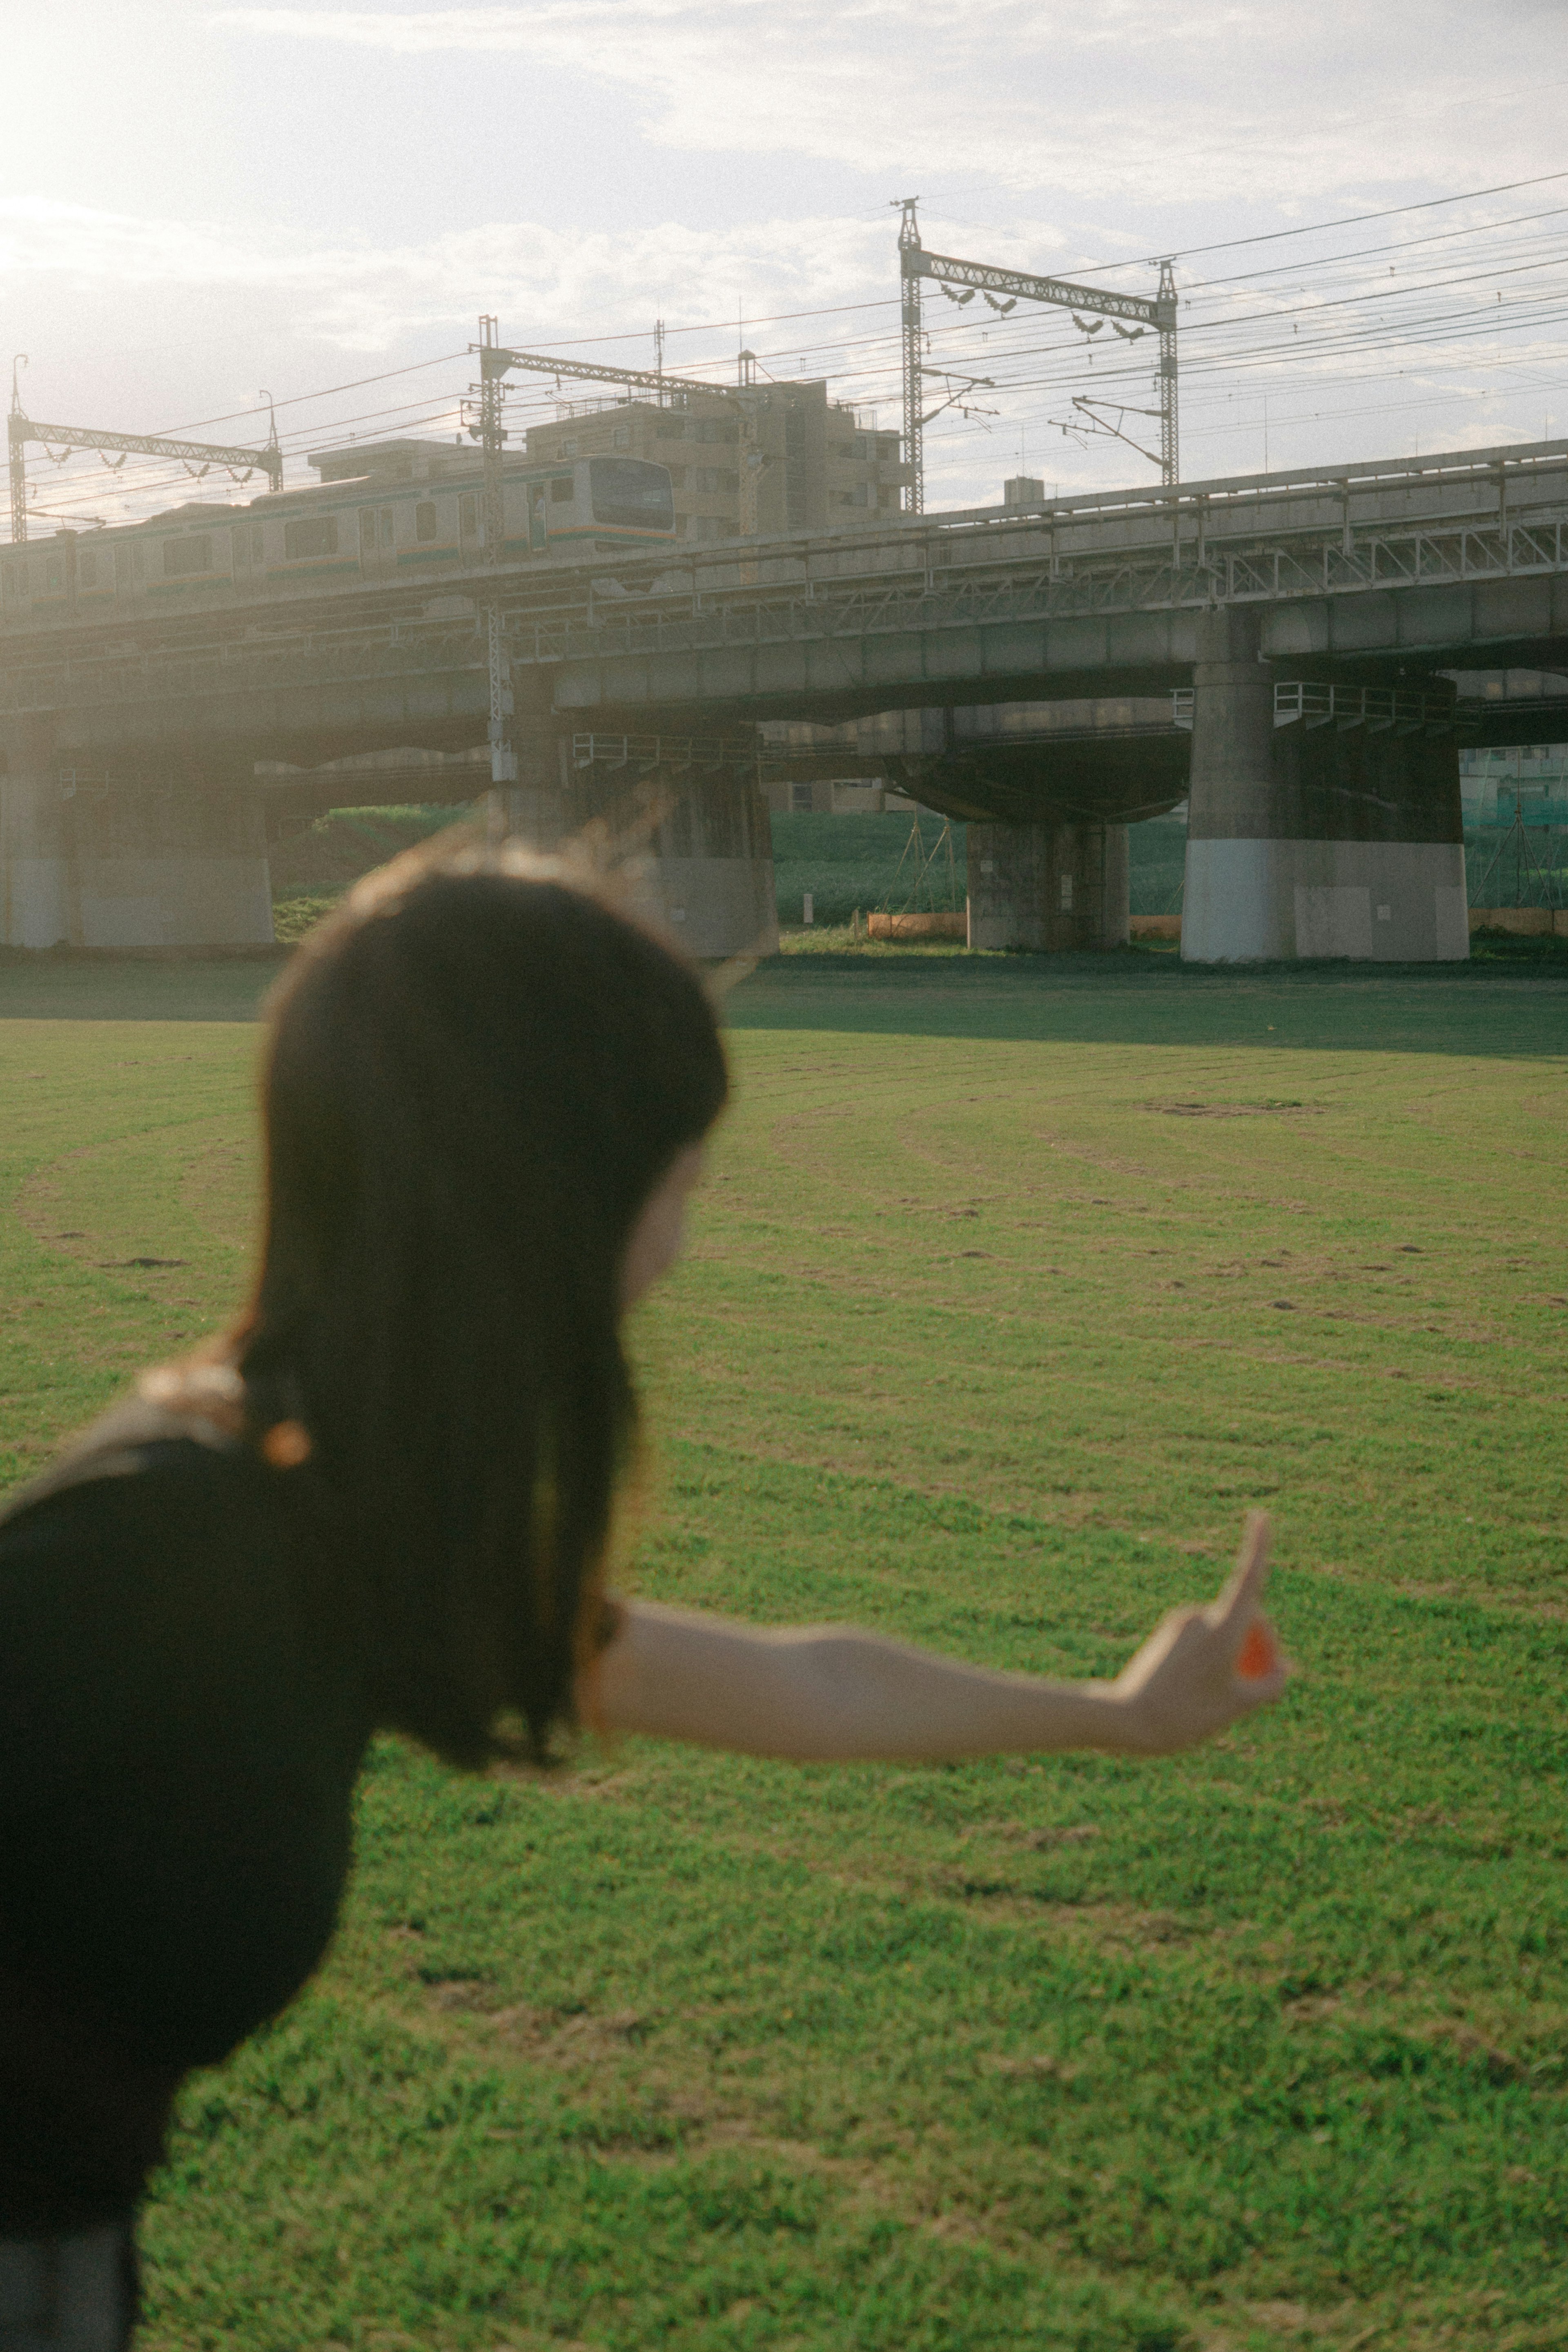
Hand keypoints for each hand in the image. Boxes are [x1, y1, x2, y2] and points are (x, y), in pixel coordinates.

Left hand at [1111, 1512, 1290, 1753]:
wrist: (1128, 1718)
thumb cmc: (1186, 1715)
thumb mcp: (1238, 1706)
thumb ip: (1269, 1685)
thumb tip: (1285, 1668)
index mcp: (1222, 1628)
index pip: (1247, 1579)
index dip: (1258, 1547)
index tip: (1261, 1516)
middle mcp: (1201, 1617)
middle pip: (1245, 1616)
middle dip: (1261, 1641)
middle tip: (1262, 1683)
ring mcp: (1182, 1623)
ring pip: (1225, 1630)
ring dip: (1236, 1652)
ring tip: (1225, 1692)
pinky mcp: (1169, 1634)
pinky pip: (1205, 1638)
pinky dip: (1217, 1654)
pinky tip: (1206, 1687)